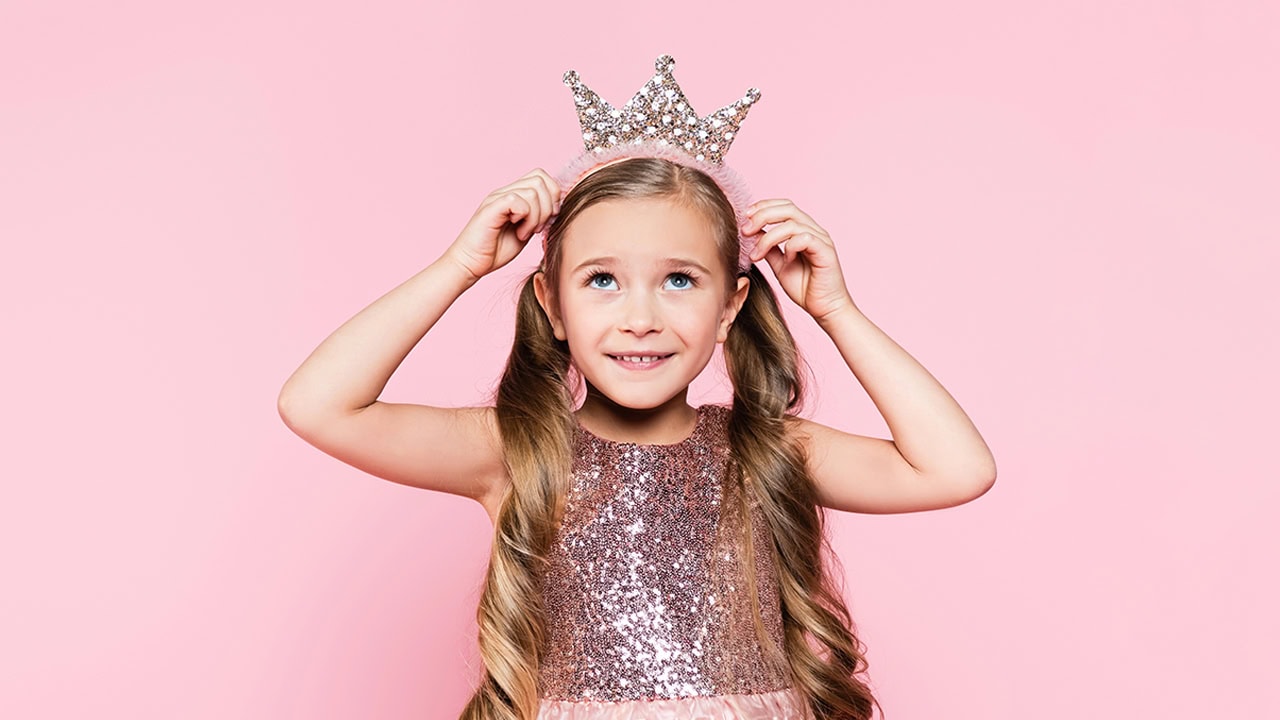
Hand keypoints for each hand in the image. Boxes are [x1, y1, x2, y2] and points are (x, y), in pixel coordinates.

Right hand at [443, 168, 562, 282]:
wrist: (471, 263)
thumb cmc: (496, 249)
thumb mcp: (526, 230)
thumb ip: (539, 216)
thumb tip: (558, 207)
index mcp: (514, 194)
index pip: (542, 176)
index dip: (553, 195)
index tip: (549, 218)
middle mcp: (505, 191)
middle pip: (540, 179)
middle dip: (548, 206)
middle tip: (538, 227)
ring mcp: (497, 198)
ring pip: (533, 191)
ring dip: (536, 216)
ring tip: (525, 232)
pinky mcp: (491, 208)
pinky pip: (518, 201)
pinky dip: (525, 218)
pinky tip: (519, 232)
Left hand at [741, 199, 856, 322]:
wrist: (825, 309)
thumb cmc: (805, 288)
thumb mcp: (779, 265)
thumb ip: (769, 249)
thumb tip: (753, 233)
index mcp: (803, 230)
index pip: (784, 206)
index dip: (763, 207)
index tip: (744, 218)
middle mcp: (813, 230)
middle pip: (787, 208)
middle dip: (762, 215)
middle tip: (745, 231)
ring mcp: (821, 239)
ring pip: (792, 224)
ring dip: (769, 237)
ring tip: (756, 254)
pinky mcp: (826, 251)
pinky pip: (805, 238)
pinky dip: (790, 246)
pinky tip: (786, 260)